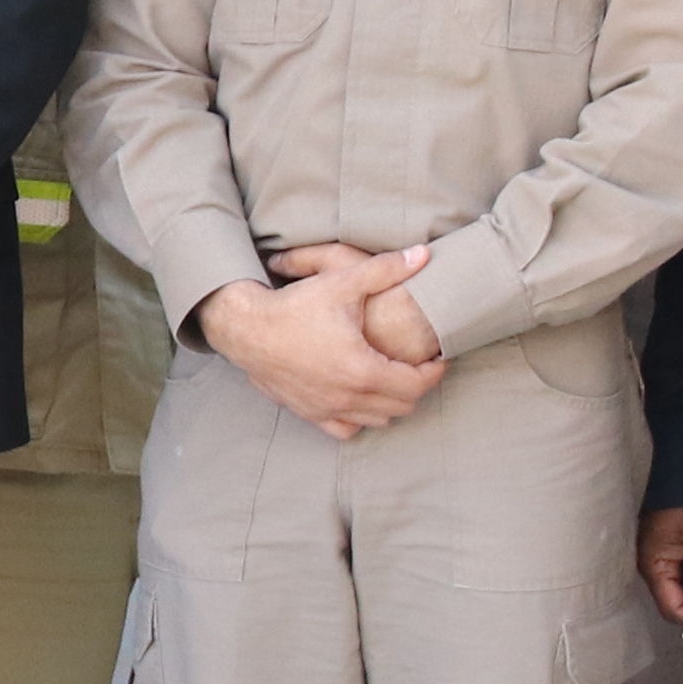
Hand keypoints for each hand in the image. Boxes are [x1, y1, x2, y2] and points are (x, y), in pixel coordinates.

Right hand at [198, 249, 444, 438]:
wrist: (245, 328)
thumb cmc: (294, 305)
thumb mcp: (342, 282)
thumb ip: (386, 269)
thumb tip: (424, 254)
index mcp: (362, 369)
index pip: (417, 384)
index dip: (435, 371)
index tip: (437, 356)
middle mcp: (346, 396)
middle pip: (402, 405)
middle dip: (417, 385)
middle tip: (418, 364)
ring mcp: (326, 409)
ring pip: (377, 420)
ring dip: (391, 402)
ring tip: (393, 377)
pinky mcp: (308, 412)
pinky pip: (346, 429)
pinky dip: (360, 417)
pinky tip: (359, 395)